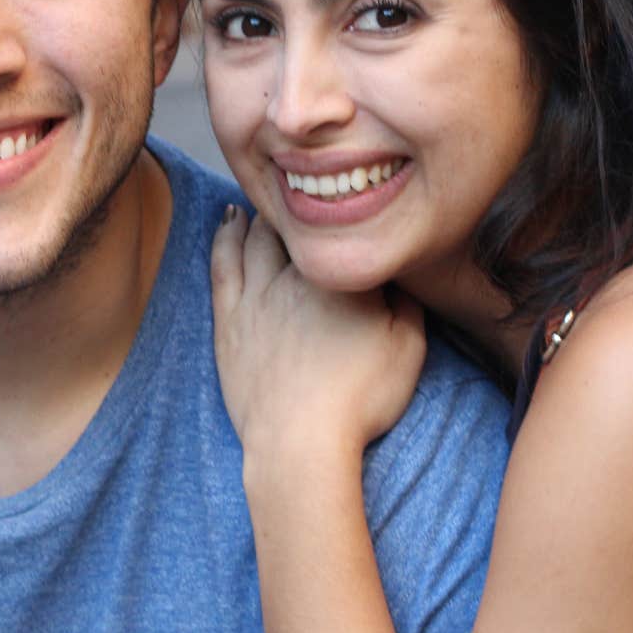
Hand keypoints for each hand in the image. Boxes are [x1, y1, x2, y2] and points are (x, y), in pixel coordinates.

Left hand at [209, 208, 425, 458]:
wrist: (301, 441)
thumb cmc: (361, 399)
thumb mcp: (410, 349)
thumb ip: (407, 303)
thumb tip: (397, 274)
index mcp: (343, 277)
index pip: (343, 229)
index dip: (345, 212)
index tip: (349, 198)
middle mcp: (295, 275)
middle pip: (296, 225)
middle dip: (302, 206)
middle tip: (307, 191)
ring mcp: (257, 295)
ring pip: (256, 235)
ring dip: (266, 213)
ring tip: (274, 199)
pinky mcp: (229, 319)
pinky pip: (222, 262)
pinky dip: (225, 235)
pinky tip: (229, 220)